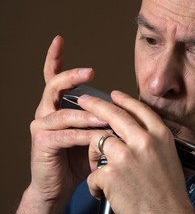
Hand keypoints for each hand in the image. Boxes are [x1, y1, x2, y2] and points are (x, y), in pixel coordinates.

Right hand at [17, 36, 106, 212]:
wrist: (60, 185)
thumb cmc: (77, 157)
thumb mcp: (91, 132)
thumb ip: (100, 118)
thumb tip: (121, 108)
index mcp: (58, 106)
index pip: (54, 78)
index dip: (55, 59)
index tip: (59, 40)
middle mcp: (46, 112)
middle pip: (55, 86)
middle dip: (72, 77)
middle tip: (90, 72)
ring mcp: (43, 127)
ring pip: (65, 112)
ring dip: (87, 114)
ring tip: (105, 117)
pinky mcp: (43, 143)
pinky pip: (66, 134)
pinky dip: (84, 134)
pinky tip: (98, 136)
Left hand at [78, 91, 194, 213]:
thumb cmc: (169, 191)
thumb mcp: (167, 156)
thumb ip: (152, 139)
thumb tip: (132, 129)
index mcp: (160, 136)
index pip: (139, 109)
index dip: (124, 99)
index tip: (113, 95)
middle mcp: (144, 141)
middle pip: (114, 115)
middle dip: (96, 105)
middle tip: (85, 101)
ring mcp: (126, 156)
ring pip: (97, 141)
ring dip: (93, 154)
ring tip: (95, 167)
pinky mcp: (111, 174)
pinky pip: (94, 172)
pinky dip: (95, 183)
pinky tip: (103, 191)